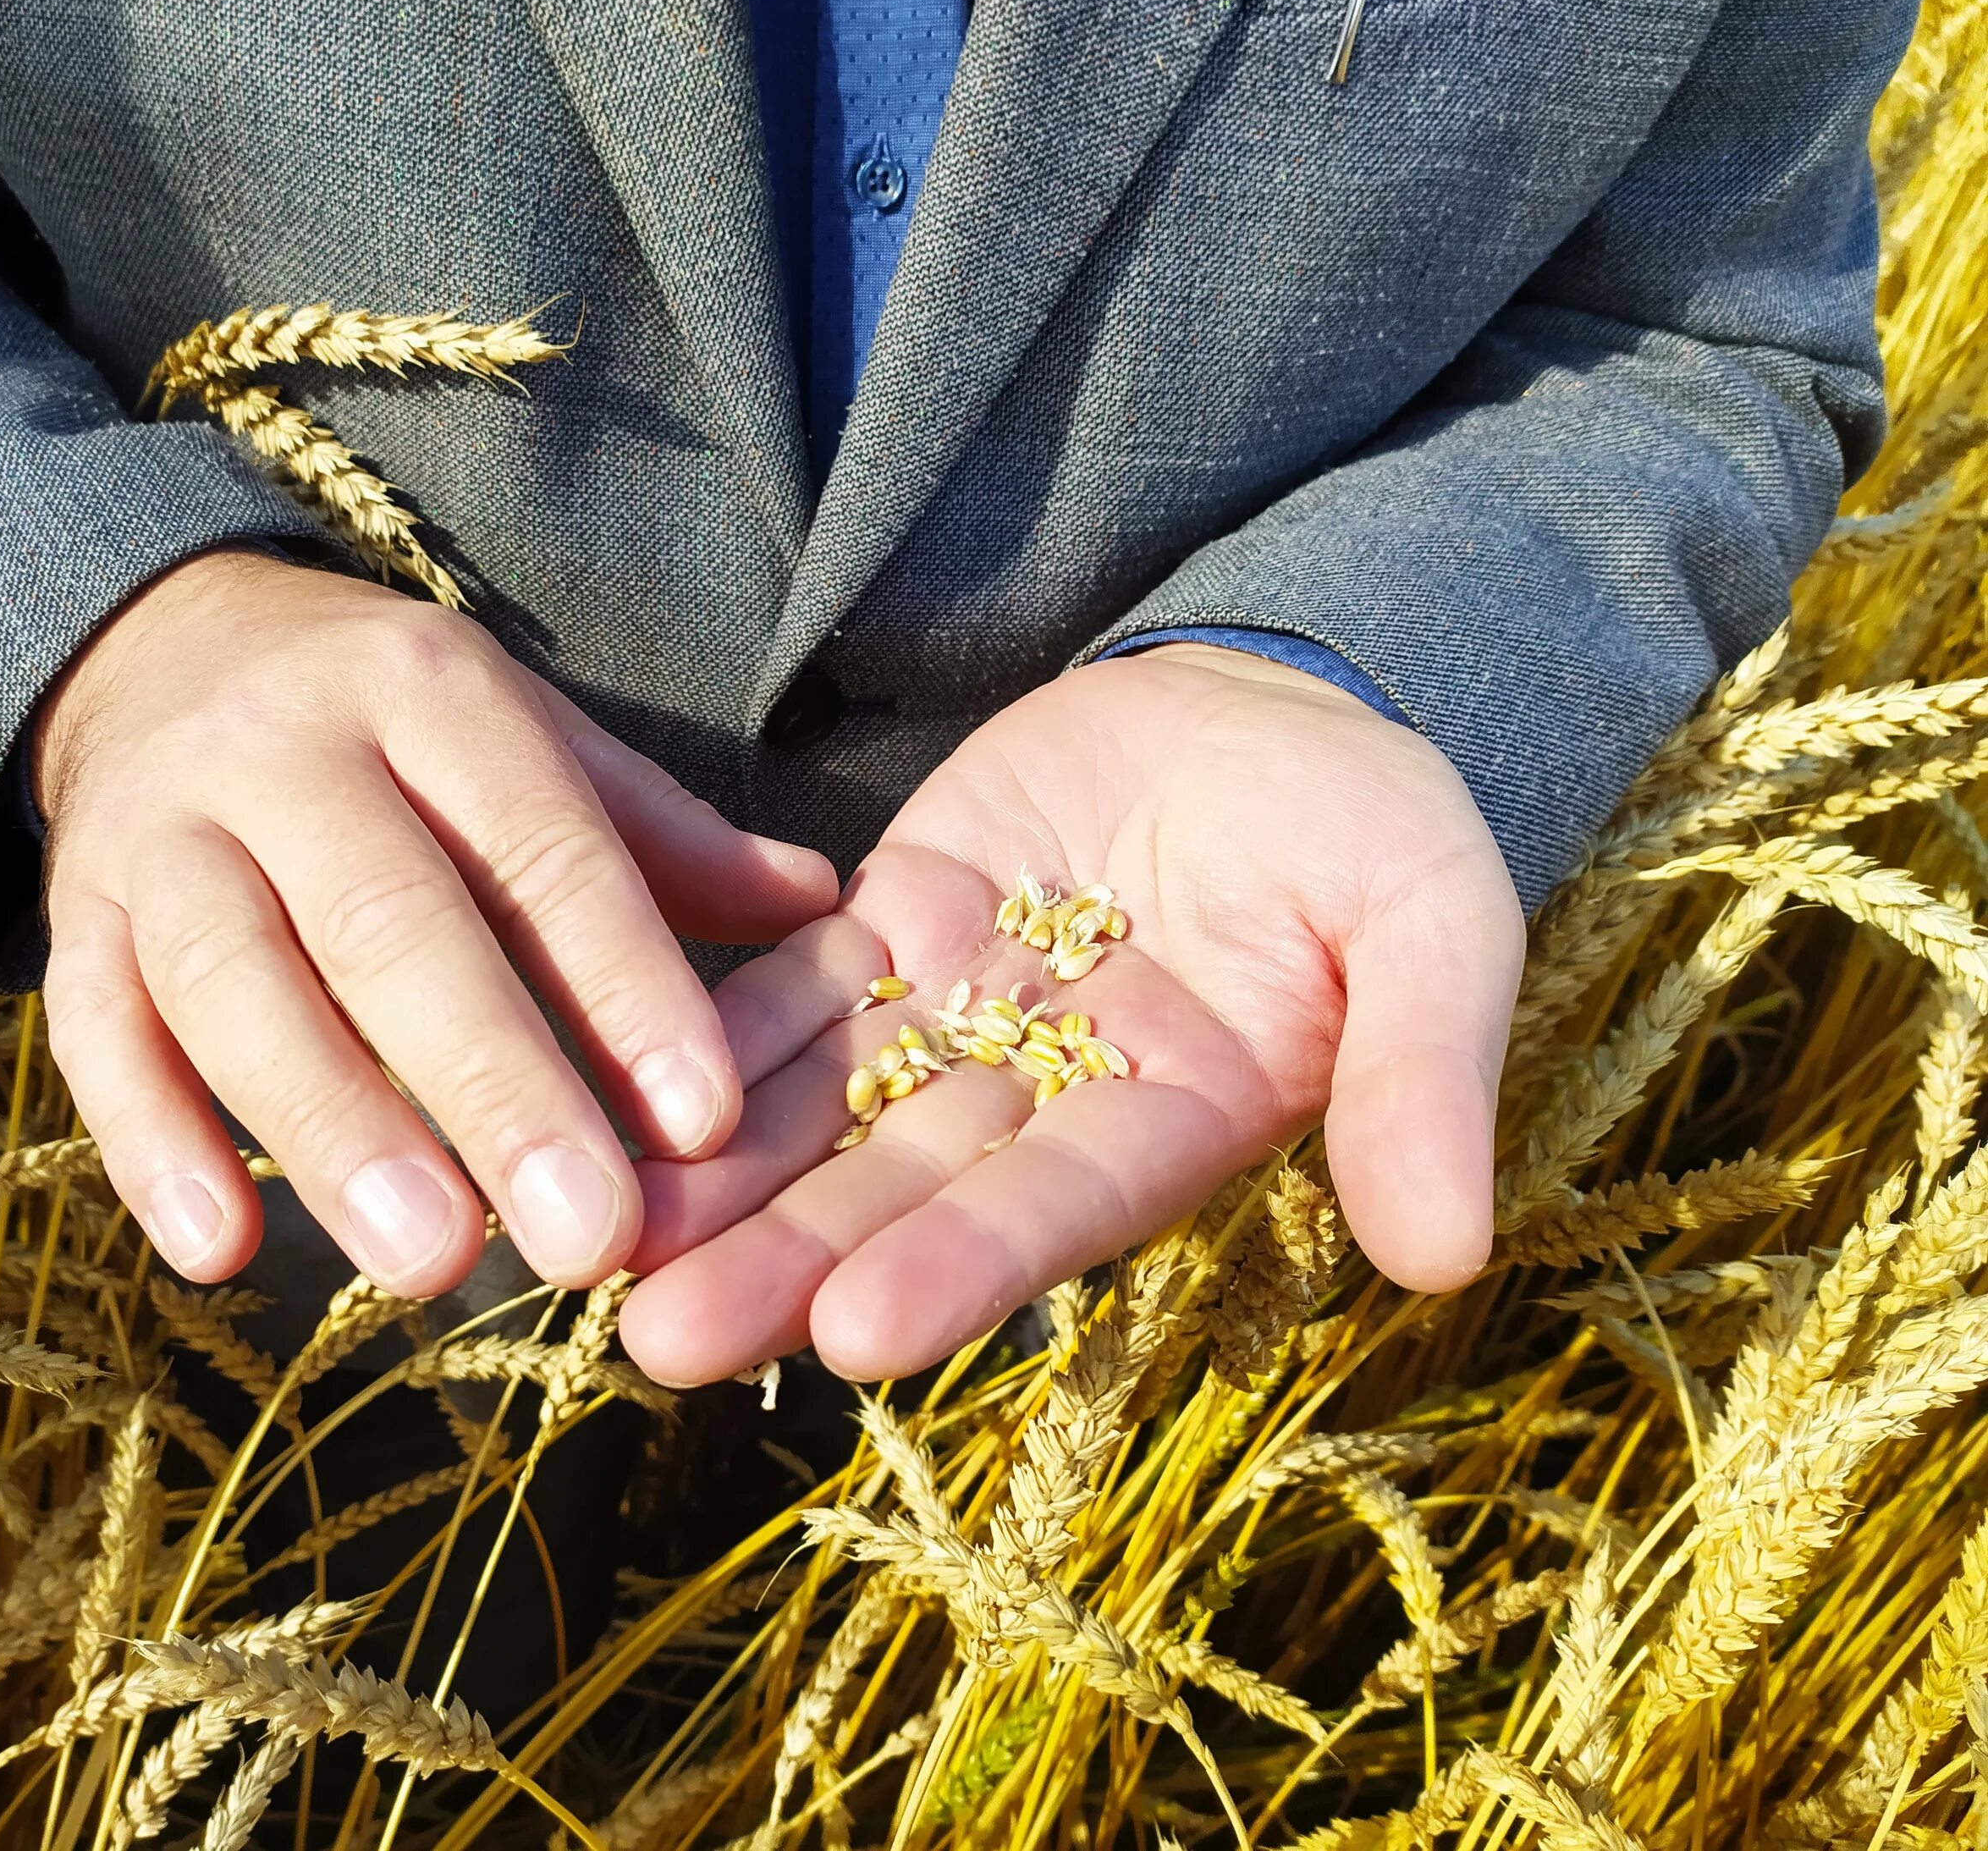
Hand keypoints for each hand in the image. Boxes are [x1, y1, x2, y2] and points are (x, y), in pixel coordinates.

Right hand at [35, 547, 838, 1294]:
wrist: (158, 644)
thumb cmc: (393, 731)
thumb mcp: (528, 744)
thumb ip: (660, 840)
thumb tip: (829, 918)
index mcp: (434, 694)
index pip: (545, 845)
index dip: (626, 982)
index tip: (705, 1120)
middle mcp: (289, 749)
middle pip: (391, 920)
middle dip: (494, 1083)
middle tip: (586, 1237)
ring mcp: (163, 830)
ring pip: (238, 979)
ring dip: (333, 1127)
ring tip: (432, 1262)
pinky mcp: (73, 914)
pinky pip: (96, 1031)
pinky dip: (149, 1145)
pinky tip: (221, 1252)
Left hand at [615, 643, 1523, 1385]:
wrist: (1281, 708)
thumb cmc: (1381, 830)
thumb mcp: (1436, 930)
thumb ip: (1422, 1080)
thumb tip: (1448, 1258)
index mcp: (1178, 1121)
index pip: (1061, 1208)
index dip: (965, 1267)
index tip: (858, 1337)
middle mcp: (1048, 1099)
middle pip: (905, 1190)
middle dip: (787, 1263)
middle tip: (659, 1341)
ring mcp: (962, 1012)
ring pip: (824, 1107)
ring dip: (716, 1176)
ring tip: (600, 1245)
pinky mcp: (896, 921)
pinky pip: (794, 984)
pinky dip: (709, 1032)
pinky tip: (603, 1083)